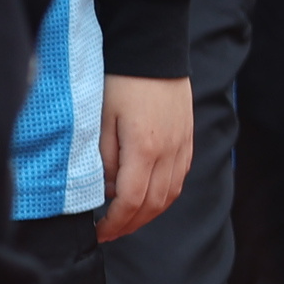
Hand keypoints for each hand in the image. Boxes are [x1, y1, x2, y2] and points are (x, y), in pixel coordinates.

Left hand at [94, 75, 192, 241]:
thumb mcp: (99, 120)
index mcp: (144, 148)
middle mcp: (169, 151)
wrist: (153, 50)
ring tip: (126, 220)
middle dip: (130, 225)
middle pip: (154, 205)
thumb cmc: (120, 82)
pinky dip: (163, 196)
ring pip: (170, 194)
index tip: (97, 232)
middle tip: (108, 234)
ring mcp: (182, 145)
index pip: (131, 201)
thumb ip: (103, 160)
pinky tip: (147, 196)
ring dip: (148, 214)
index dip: (113, 223)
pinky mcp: (187, 138)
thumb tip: (108, 190)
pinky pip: (179, 178)